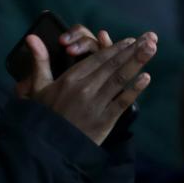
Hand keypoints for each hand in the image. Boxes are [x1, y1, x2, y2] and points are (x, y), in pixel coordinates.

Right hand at [16, 30, 157, 144]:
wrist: (47, 146)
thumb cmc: (43, 115)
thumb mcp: (37, 87)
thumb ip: (39, 60)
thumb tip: (31, 37)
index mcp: (70, 79)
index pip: (98, 59)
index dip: (116, 48)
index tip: (131, 39)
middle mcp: (85, 88)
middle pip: (113, 65)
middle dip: (133, 50)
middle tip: (150, 38)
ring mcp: (96, 104)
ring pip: (120, 79)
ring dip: (138, 63)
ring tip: (152, 49)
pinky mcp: (104, 120)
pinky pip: (123, 102)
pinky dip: (135, 89)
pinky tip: (146, 78)